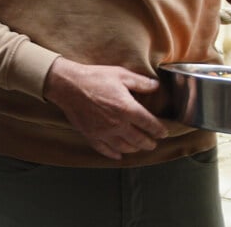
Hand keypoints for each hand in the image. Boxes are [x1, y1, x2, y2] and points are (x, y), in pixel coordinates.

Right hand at [43, 57, 168, 159]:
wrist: (67, 85)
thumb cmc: (93, 78)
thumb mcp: (120, 74)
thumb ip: (140, 82)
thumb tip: (156, 86)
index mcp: (127, 109)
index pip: (150, 124)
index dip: (160, 130)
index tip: (163, 132)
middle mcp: (118, 124)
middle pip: (140, 140)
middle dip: (149, 143)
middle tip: (153, 143)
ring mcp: (104, 132)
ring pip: (125, 148)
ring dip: (134, 149)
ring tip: (137, 147)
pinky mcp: (91, 135)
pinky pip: (105, 150)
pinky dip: (114, 154)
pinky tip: (118, 155)